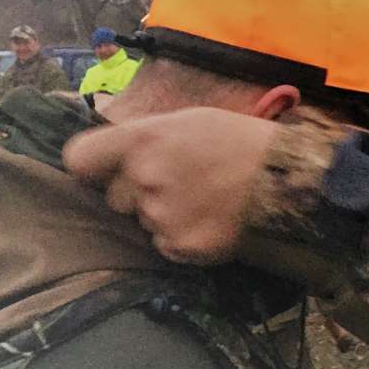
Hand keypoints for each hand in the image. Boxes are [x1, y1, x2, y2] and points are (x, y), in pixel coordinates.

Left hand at [63, 107, 277, 264]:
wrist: (288, 179)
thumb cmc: (240, 141)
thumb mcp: (190, 120)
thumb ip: (146, 137)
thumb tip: (116, 154)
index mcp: (142, 140)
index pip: (80, 160)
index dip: (92, 167)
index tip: (105, 171)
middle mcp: (143, 178)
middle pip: (114, 198)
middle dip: (138, 194)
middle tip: (179, 184)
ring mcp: (160, 216)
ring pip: (143, 222)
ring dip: (164, 216)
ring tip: (204, 201)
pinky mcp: (180, 247)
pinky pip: (166, 245)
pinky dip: (183, 238)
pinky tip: (211, 221)